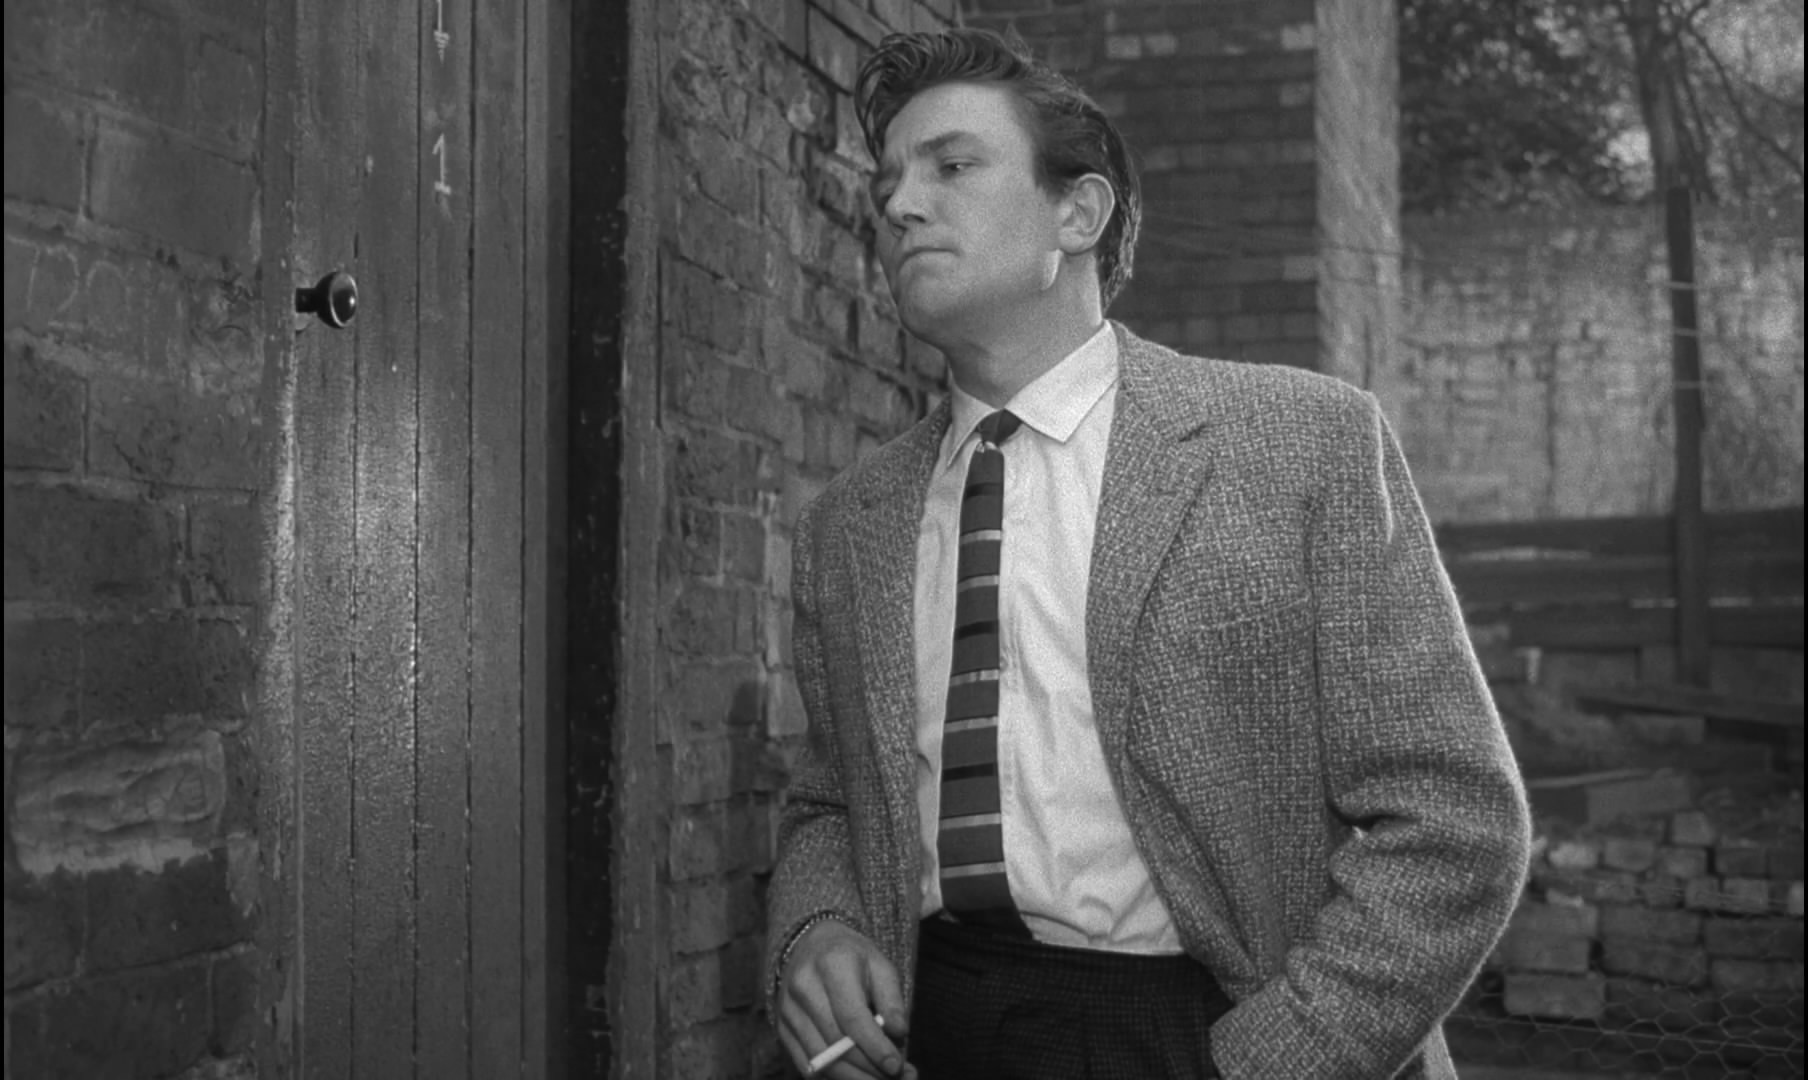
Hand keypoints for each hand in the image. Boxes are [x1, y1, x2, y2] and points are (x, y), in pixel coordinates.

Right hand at [776, 920, 914, 1078]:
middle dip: (869, 1067)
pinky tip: (856, 1076)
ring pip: (821, 1059)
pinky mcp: (781, 1028)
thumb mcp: (880, 966)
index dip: (875, 1046)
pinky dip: (834, 1077)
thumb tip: (898, 1033)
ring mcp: (788, 1009)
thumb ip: (892, 999)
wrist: (812, 946)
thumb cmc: (853, 958)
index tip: (896, 1066)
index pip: (852, 1016)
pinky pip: (807, 1065)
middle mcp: (803, 986)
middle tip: (897, 1077)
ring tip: (880, 1079)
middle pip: (836, 1041)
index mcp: (832, 964)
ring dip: (854, 1077)